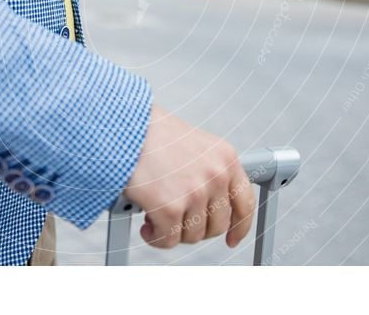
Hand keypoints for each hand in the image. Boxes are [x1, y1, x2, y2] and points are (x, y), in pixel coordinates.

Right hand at [123, 105, 254, 248]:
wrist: (123, 127)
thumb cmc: (151, 134)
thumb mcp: (194, 145)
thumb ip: (207, 173)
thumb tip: (207, 209)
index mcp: (225, 157)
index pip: (245, 202)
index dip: (239, 226)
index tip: (231, 239)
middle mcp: (216, 175)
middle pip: (217, 225)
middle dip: (196, 228)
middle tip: (176, 218)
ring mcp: (195, 192)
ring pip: (193, 236)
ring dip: (173, 232)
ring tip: (156, 214)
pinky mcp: (171, 207)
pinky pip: (168, 240)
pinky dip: (155, 238)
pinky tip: (146, 225)